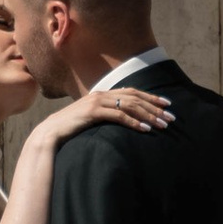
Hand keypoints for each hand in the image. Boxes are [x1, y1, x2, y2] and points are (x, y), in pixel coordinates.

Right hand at [41, 88, 173, 148]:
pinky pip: (119, 116)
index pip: (132, 92)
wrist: (51, 131)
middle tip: (171, 116)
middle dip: (155, 107)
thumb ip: (105, 114)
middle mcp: (101, 94)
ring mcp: (97, 102)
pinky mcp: (93, 112)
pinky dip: (134, 122)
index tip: (166, 104)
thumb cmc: (71, 128)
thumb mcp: (91, 118)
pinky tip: (145, 130)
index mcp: (102, 93)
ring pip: (130, 106)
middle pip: (135, 98)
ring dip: (149, 115)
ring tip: (163, 125)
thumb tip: (122, 119)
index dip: (151, 97)